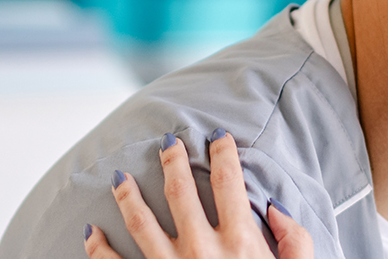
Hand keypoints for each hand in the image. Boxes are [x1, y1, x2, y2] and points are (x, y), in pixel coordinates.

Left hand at [83, 129, 313, 258]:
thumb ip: (296, 240)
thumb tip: (275, 208)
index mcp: (240, 243)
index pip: (230, 184)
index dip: (224, 155)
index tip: (218, 138)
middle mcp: (202, 251)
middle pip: (181, 193)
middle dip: (173, 162)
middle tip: (167, 143)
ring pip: (140, 221)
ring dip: (128, 195)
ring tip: (120, 177)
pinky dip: (98, 249)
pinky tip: (91, 232)